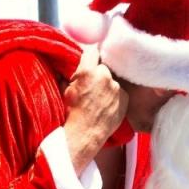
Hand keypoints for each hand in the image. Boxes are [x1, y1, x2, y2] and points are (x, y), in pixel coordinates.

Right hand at [62, 47, 127, 172]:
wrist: (82, 137)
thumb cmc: (70, 115)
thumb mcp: (64, 90)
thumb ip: (69, 73)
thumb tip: (67, 64)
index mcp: (88, 72)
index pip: (92, 51)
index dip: (90, 56)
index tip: (88, 61)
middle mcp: (105, 77)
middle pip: (103, 66)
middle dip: (98, 72)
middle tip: (91, 84)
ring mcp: (117, 88)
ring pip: (112, 79)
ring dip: (106, 84)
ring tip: (98, 97)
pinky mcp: (125, 99)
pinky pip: (120, 91)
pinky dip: (114, 95)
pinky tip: (105, 105)